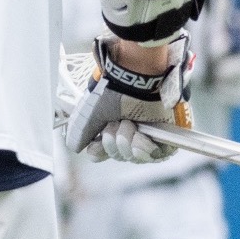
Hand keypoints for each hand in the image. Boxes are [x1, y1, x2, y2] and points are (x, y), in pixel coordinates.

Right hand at [64, 36, 192, 162]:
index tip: (96, 146)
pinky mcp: (165, 135)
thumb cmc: (112, 92)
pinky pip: (155, 155)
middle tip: (115, 124)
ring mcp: (147, 135)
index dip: (100, 151)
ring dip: (127, 143)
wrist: (134, 81)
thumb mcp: (90, 114)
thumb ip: (82, 132)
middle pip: (119, 156)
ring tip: (128, 124)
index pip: (103, 152)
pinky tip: (138, 138)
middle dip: (114, 144)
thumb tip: (74, 146)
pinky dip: (144, 150)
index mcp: (111, 127)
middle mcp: (129, 132)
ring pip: (135, 157)